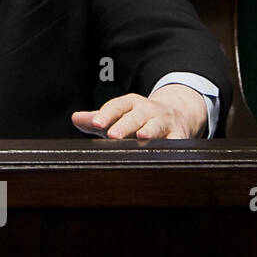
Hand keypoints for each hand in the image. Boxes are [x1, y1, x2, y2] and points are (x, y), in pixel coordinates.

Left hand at [72, 86, 207, 139]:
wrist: (178, 112)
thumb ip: (97, 118)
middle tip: (113, 134)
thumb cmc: (139, 118)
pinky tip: (167, 152)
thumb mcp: (119, 114)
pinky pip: (178, 140)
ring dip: (150, 131)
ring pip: (157, 126)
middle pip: (135, 117)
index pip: (117, 106)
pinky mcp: (180, 134)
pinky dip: (174, 145)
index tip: (95, 123)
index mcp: (130, 103)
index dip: (106, 115)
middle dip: (124, 125)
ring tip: (141, 136)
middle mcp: (148, 110)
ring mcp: (165, 121)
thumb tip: (76, 118)